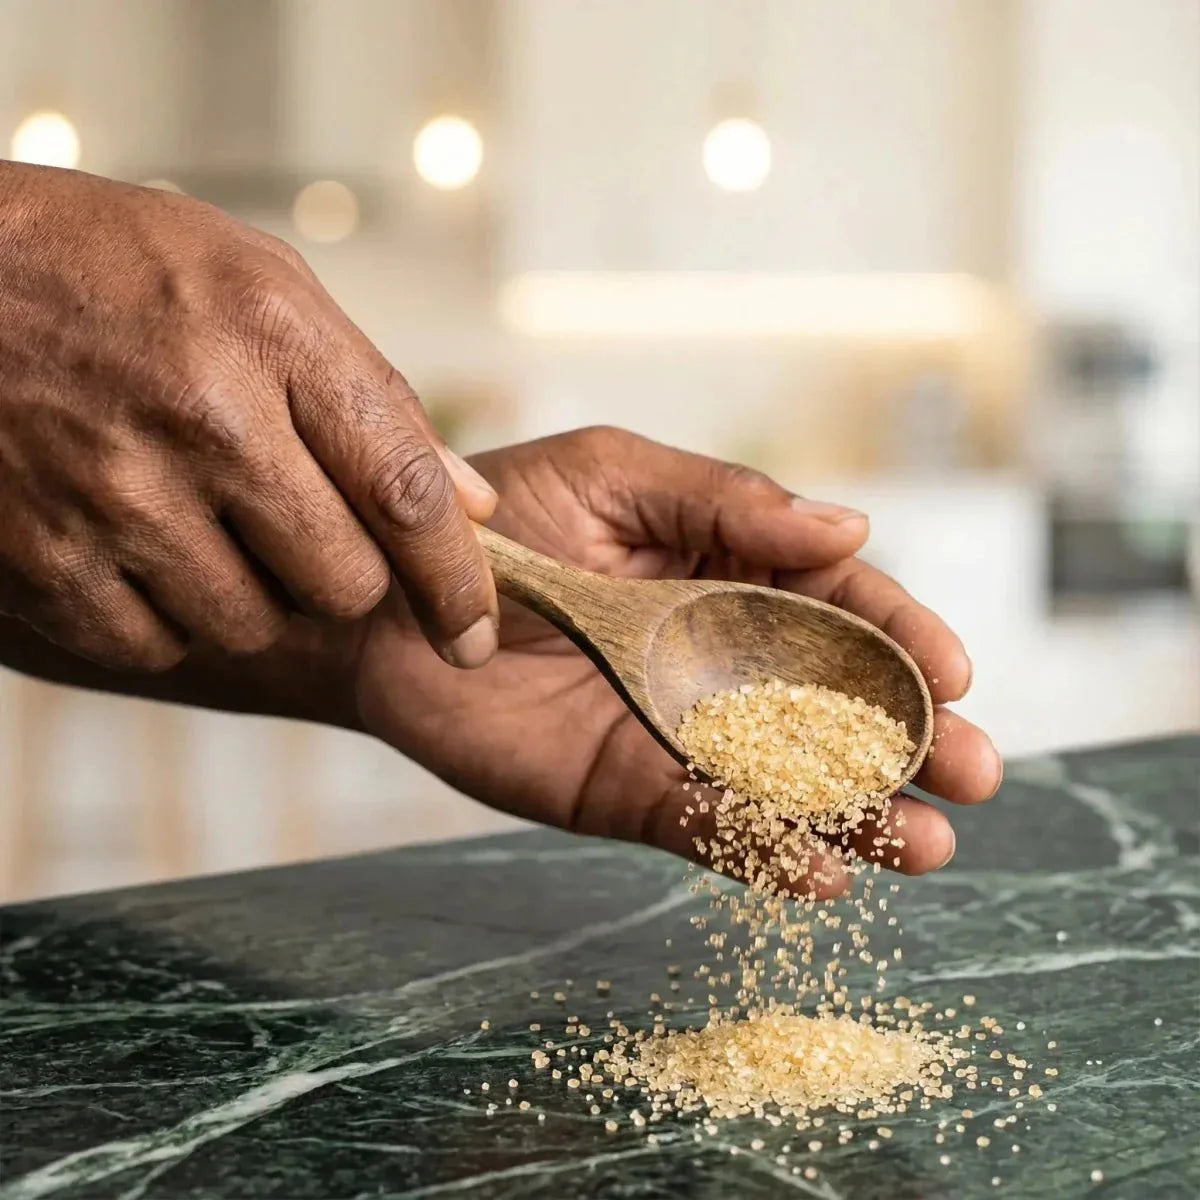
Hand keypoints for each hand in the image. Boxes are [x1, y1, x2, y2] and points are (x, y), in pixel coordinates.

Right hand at [0, 163, 497, 672]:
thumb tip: (472, 504)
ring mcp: (113, 498)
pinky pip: (155, 645)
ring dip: (253, 596)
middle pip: (340, 583)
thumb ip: (374, 398)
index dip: (455, 578)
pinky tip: (141, 548)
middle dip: (342, 573)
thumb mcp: (261, 285)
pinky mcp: (41, 560)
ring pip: (252, 625)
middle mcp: (199, 423)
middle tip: (300, 525)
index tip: (473, 632)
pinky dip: (165, 616)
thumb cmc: (120, 270)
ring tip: (207, 523)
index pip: (403, 490)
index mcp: (270, 339)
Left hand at [355, 427, 1001, 893]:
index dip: (902, 633)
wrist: (393, 600)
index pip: (841, 602)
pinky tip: (821, 875)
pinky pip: (707, 827)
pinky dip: (763, 853)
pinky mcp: (629, 790)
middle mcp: (725, 656)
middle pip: (839, 703)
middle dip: (912, 738)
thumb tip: (851, 526)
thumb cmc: (504, 519)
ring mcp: (682, 731)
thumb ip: (726, 500)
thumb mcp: (617, 475)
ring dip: (861, 814)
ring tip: (923, 844)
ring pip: (790, 779)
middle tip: (978, 771)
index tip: (954, 670)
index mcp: (735, 568)